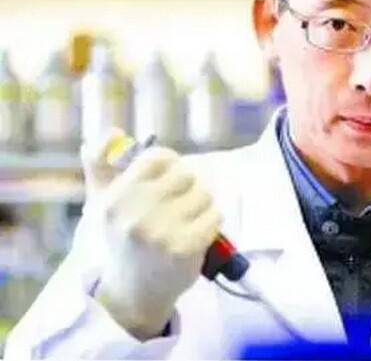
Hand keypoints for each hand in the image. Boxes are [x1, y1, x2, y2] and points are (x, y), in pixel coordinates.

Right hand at [80, 137, 220, 339]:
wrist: (133, 294)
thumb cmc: (121, 241)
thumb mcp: (102, 203)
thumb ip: (100, 165)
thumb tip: (112, 131)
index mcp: (116, 198)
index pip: (158, 157)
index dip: (171, 164)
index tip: (171, 178)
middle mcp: (136, 214)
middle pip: (187, 175)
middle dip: (189, 187)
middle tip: (181, 204)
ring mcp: (161, 232)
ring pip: (205, 194)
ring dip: (202, 205)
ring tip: (188, 220)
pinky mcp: (186, 248)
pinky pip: (215, 215)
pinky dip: (212, 222)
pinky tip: (198, 234)